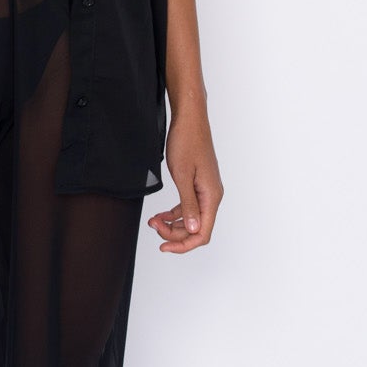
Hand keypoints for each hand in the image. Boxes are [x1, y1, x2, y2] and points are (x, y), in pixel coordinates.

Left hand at [146, 113, 222, 254]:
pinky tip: (162, 214)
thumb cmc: (187, 142)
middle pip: (196, 229)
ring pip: (192, 219)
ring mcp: (206, 190)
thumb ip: (188, 205)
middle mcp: (212, 196)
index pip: (202, 233)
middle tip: (154, 226)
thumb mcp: (182, 176)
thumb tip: (193, 230)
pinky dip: (175, 213)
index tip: (164, 246)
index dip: (183, 245)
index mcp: (211, 196)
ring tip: (154, 220)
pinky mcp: (199, 184)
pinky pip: (189, 207)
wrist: (189, 120)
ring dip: (173, 224)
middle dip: (174, 233)